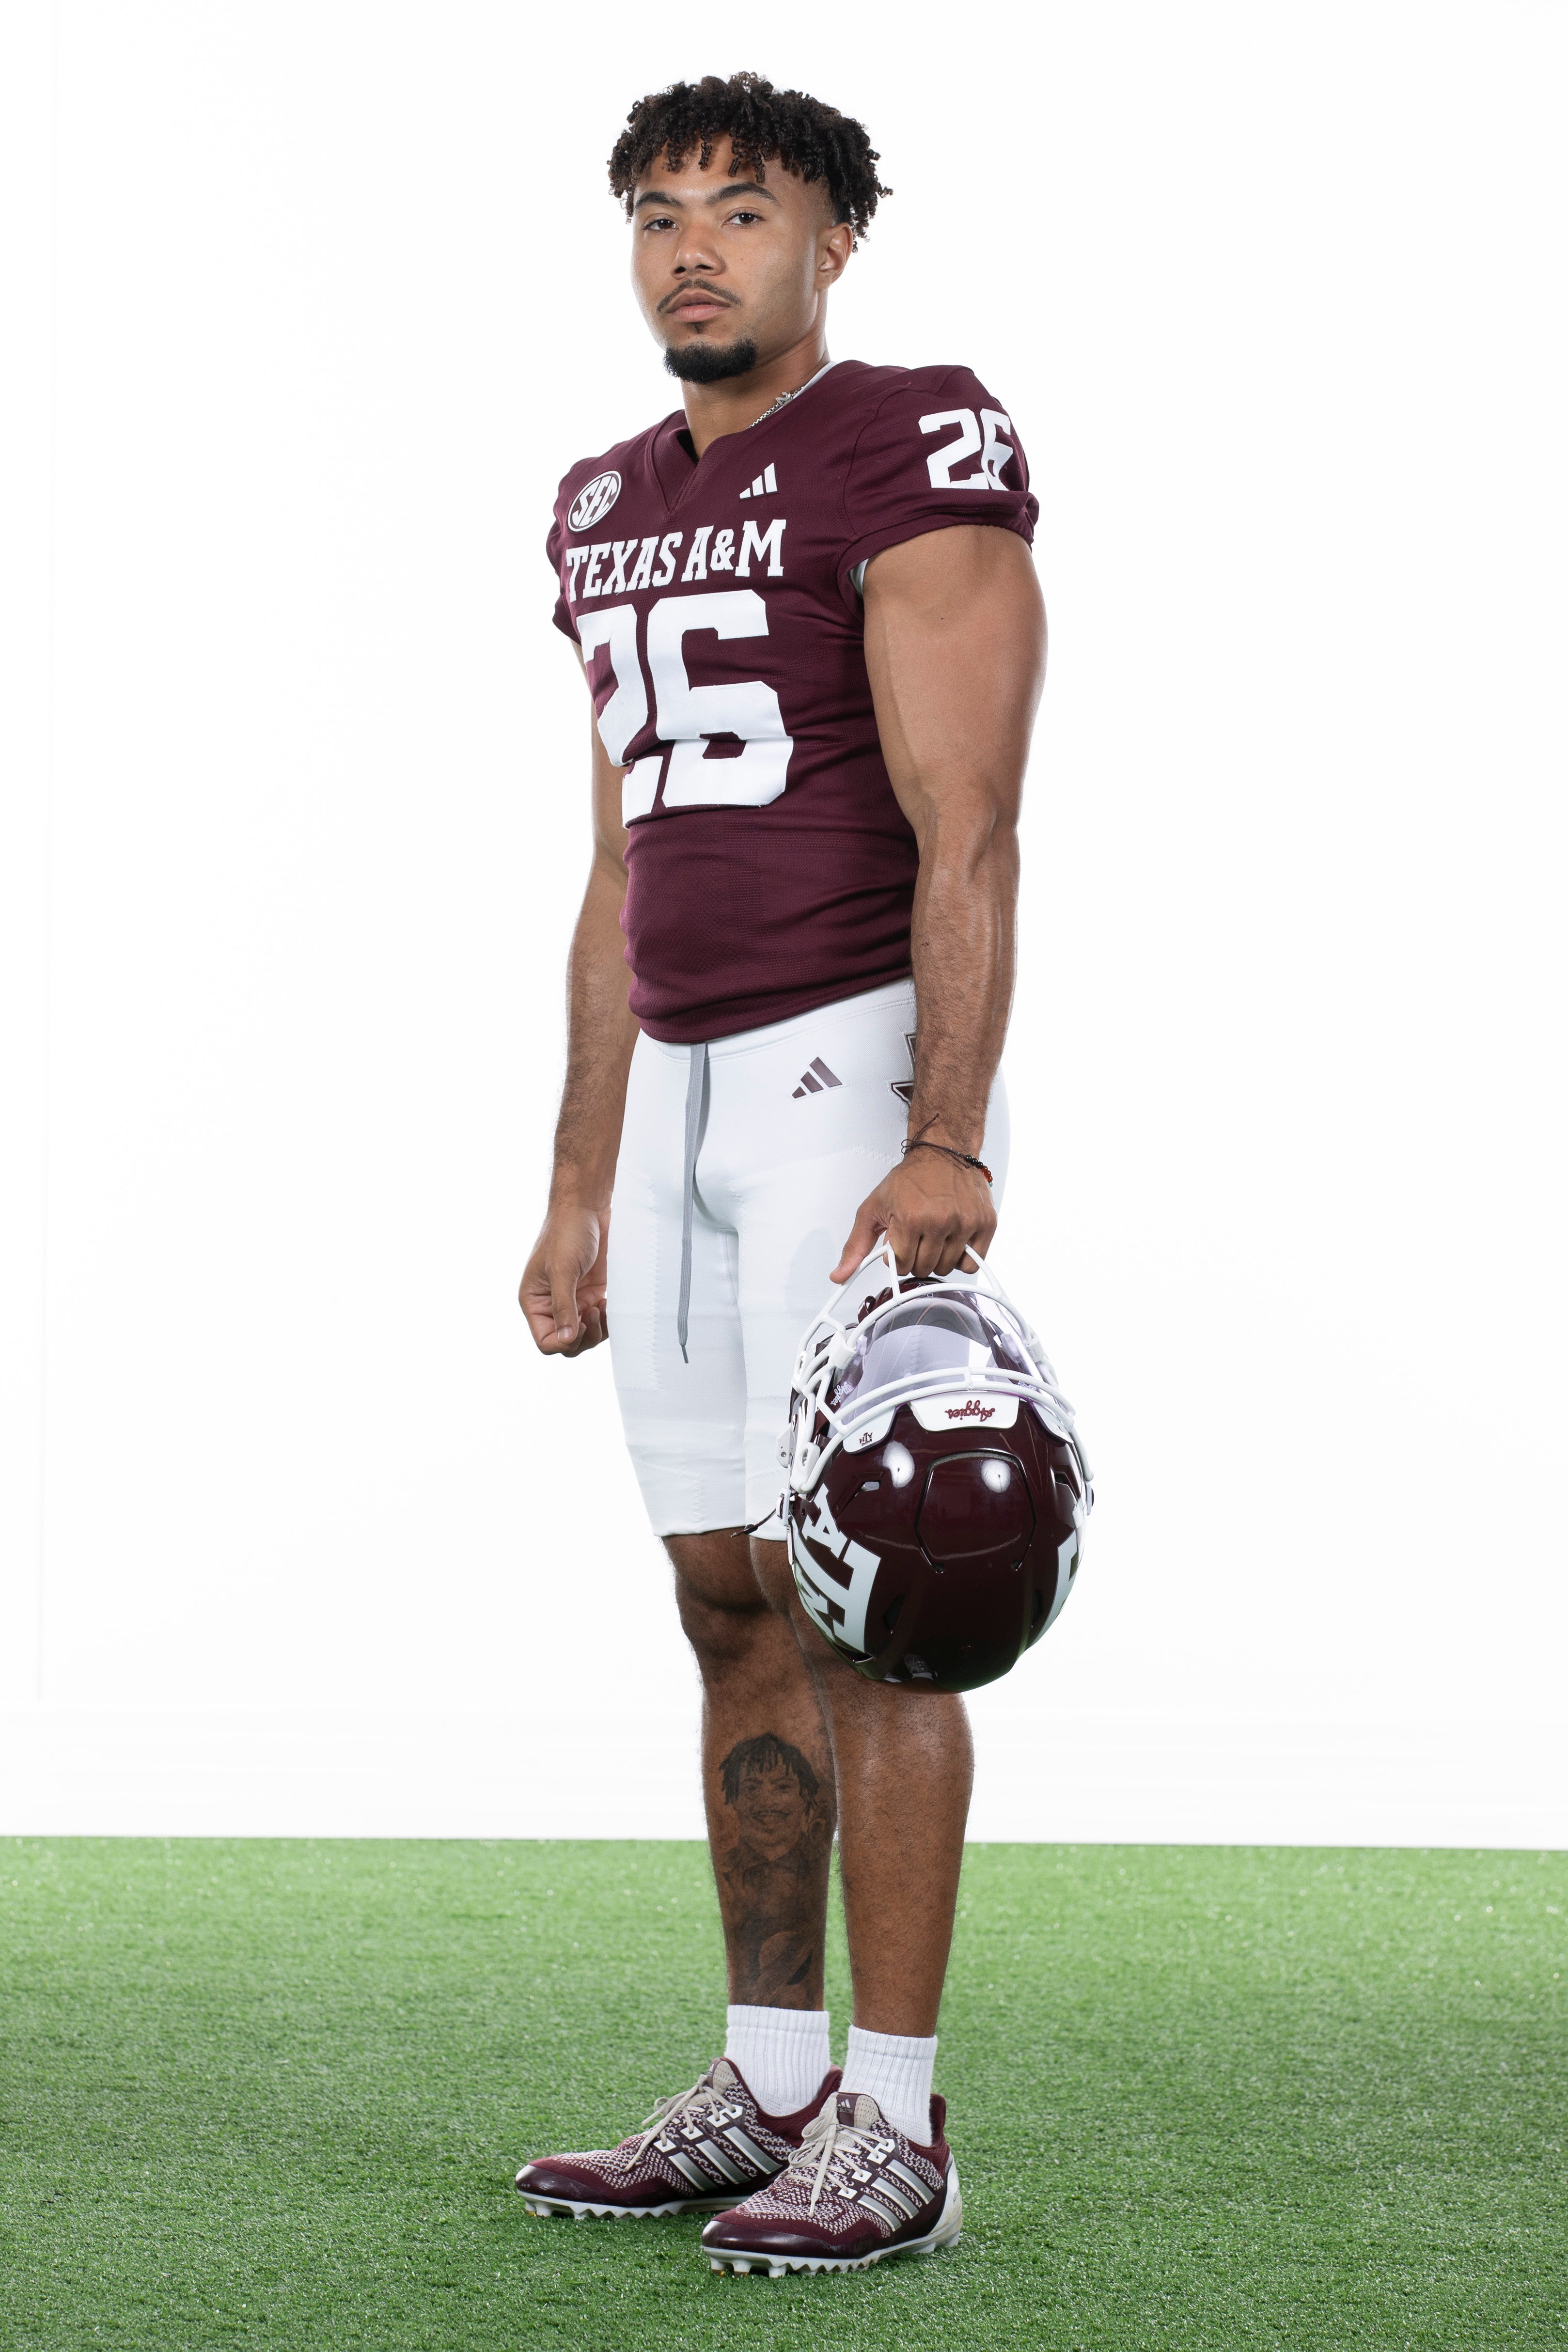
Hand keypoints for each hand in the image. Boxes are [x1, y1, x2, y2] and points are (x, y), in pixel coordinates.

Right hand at [519, 1203, 608, 1355]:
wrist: (587, 1209)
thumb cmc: (566, 1233)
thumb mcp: (562, 1270)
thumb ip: (563, 1306)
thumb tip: (565, 1340)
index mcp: (535, 1302)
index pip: (546, 1341)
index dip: (564, 1342)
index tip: (579, 1324)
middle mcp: (552, 1305)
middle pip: (567, 1343)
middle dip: (583, 1337)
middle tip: (593, 1314)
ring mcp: (574, 1301)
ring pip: (585, 1335)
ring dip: (597, 1330)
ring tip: (601, 1307)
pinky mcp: (592, 1294)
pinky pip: (600, 1320)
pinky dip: (607, 1319)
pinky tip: (608, 1304)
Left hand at [831, 1149, 995, 1282]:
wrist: (944, 1152)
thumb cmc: (910, 1179)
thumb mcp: (873, 1207)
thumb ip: (856, 1245)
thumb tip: (839, 1275)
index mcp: (911, 1218)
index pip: (901, 1265)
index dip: (898, 1255)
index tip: (900, 1240)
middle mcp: (940, 1222)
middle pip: (924, 1268)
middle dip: (916, 1257)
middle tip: (917, 1237)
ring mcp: (965, 1223)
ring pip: (947, 1268)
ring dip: (938, 1258)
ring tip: (935, 1236)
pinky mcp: (985, 1224)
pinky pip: (971, 1262)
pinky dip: (961, 1257)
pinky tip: (953, 1240)